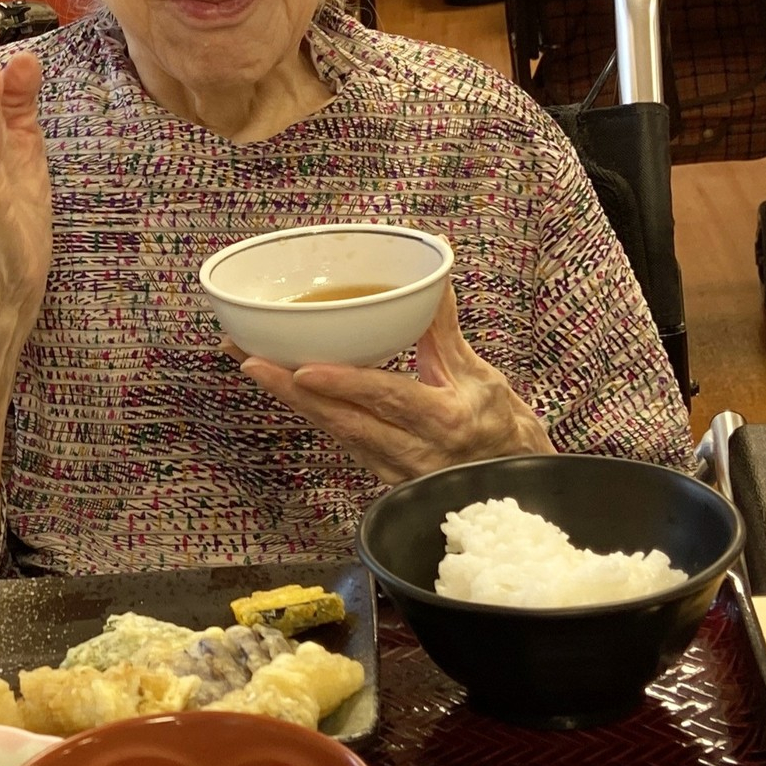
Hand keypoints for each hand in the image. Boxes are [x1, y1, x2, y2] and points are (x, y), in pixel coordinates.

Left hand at [229, 282, 553, 483]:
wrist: (517, 494)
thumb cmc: (503, 430)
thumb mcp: (481, 376)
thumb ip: (443, 328)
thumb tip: (433, 272)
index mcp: (445, 421)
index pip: (388, 399)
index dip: (345, 385)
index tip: (303, 369)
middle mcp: (415, 453)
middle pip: (343, 420)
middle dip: (291, 391)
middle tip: (247, 358)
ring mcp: (394, 471)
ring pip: (335, 432)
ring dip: (290, 401)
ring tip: (252, 365)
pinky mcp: (381, 477)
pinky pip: (341, 441)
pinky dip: (310, 413)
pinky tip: (282, 389)